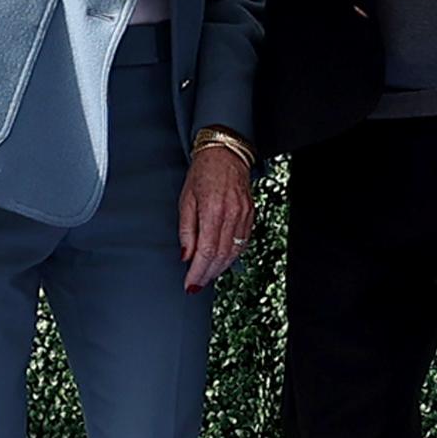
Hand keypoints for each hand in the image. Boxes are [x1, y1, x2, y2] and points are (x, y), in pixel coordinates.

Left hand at [178, 139, 255, 286]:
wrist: (226, 153)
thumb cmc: (203, 172)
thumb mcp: (186, 199)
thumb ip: (187, 230)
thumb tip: (186, 256)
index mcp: (213, 210)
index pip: (207, 251)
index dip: (198, 271)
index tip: (190, 283)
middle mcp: (232, 214)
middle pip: (221, 255)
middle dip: (208, 274)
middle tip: (196, 284)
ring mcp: (244, 215)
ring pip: (234, 252)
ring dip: (220, 268)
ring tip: (207, 276)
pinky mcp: (250, 215)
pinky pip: (242, 242)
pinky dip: (232, 256)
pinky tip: (221, 261)